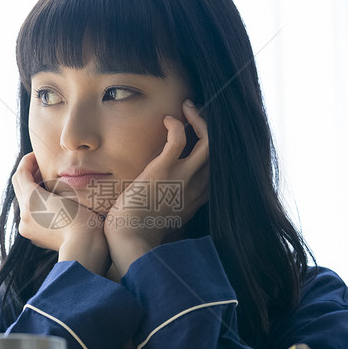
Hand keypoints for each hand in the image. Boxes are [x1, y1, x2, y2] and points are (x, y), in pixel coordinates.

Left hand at [12, 152, 110, 274]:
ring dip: (33, 190)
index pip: (21, 173)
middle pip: (19, 187)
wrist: (85, 249)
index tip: (37, 155)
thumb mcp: (72, 194)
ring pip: (25, 202)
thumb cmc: (84, 219)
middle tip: (43, 166)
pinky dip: (37, 205)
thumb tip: (53, 176)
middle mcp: (24, 214)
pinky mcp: (34, 237)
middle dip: (29, 174)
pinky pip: (30, 215)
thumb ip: (58, 182)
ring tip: (50, 184)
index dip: (28, 161)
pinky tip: (52, 204)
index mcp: (31, 201)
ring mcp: (27, 228)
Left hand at [104, 100, 209, 276]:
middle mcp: (197, 188)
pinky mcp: (164, 170)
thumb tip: (162, 194)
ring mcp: (183, 178)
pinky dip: (177, 124)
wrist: (128, 240)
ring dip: (200, 120)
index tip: (200, 135)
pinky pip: (180, 138)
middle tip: (197, 114)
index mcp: (198, 199)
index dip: (212, 149)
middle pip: (219, 154)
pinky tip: (168, 120)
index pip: (216, 170)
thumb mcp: (164, 219)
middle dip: (211, 130)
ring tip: (188, 108)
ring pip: (208, 143)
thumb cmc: (139, 231)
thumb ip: (171, 204)